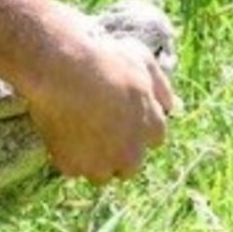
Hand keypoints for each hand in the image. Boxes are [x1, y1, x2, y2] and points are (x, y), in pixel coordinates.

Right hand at [20, 7, 174, 182]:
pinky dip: (66, 154)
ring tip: (76, 131)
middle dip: (117, 151)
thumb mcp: (142, 59)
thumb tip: (174, 105)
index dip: (137, 126)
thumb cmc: (104, 60)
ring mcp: (102, 164)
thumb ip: (161, 86)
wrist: (63, 70)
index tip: (121, 113)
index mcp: (152, 130)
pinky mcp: (73, 167)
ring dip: (92, 158)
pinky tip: (59, 131)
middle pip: (128, 164)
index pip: (153, 139)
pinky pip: (71, 167)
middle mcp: (132, 155)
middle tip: (97, 126)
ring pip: (100, 172)